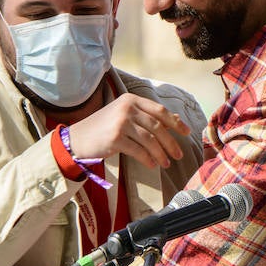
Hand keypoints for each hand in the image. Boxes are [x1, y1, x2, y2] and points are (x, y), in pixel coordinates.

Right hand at [66, 94, 190, 169]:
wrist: (78, 138)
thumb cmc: (104, 128)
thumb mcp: (125, 116)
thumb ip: (146, 117)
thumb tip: (175, 122)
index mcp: (131, 100)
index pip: (160, 110)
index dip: (175, 122)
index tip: (186, 133)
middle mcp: (127, 108)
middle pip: (157, 127)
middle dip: (171, 143)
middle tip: (178, 155)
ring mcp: (120, 122)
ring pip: (150, 140)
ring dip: (161, 154)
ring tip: (166, 163)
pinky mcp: (115, 138)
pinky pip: (138, 151)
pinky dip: (148, 159)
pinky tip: (152, 165)